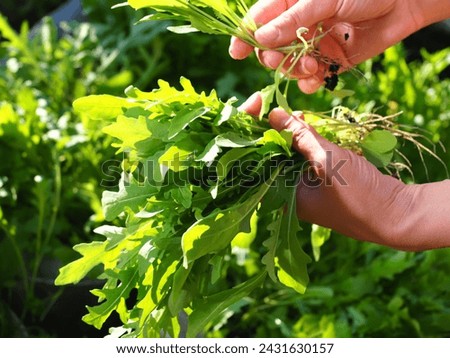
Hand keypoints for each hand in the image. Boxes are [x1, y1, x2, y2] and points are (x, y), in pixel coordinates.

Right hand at [230, 0, 437, 92]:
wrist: (404, 3)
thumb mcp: (323, 0)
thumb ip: (292, 20)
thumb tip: (260, 38)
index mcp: (292, 3)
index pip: (259, 21)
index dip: (245, 37)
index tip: (236, 53)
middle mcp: (299, 26)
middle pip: (270, 49)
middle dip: (273, 58)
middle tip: (283, 59)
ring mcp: (314, 45)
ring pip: (289, 67)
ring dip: (295, 71)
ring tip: (313, 65)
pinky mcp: (330, 62)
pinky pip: (310, 79)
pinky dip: (310, 83)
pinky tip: (317, 79)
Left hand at [240, 94, 449, 250]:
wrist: (397, 213)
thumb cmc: (358, 194)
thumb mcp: (326, 160)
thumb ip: (299, 137)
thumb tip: (273, 115)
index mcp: (280, 196)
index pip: (253, 159)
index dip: (250, 129)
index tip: (257, 100)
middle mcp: (287, 194)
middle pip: (268, 155)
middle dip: (271, 128)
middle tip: (275, 105)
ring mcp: (304, 189)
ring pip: (287, 154)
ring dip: (290, 133)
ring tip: (295, 114)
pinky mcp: (320, 183)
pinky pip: (305, 158)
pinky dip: (306, 142)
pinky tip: (308, 126)